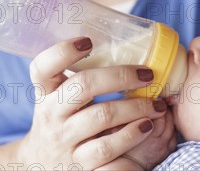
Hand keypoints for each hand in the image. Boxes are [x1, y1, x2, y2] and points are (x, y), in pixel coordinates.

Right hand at [16, 37, 167, 169]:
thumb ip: (77, 78)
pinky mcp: (80, 166)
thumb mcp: (58, 98)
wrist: (43, 165)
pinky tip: (147, 126)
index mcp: (44, 93)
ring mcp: (64, 141)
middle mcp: (50, 115)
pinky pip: (108, 149)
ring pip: (102, 116)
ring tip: (156, 104)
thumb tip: (124, 46)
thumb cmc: (60, 121)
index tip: (88, 41)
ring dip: (135, 106)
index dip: (63, 51)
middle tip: (148, 74)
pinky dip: (132, 135)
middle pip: (83, 86)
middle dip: (120, 75)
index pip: (42, 66)